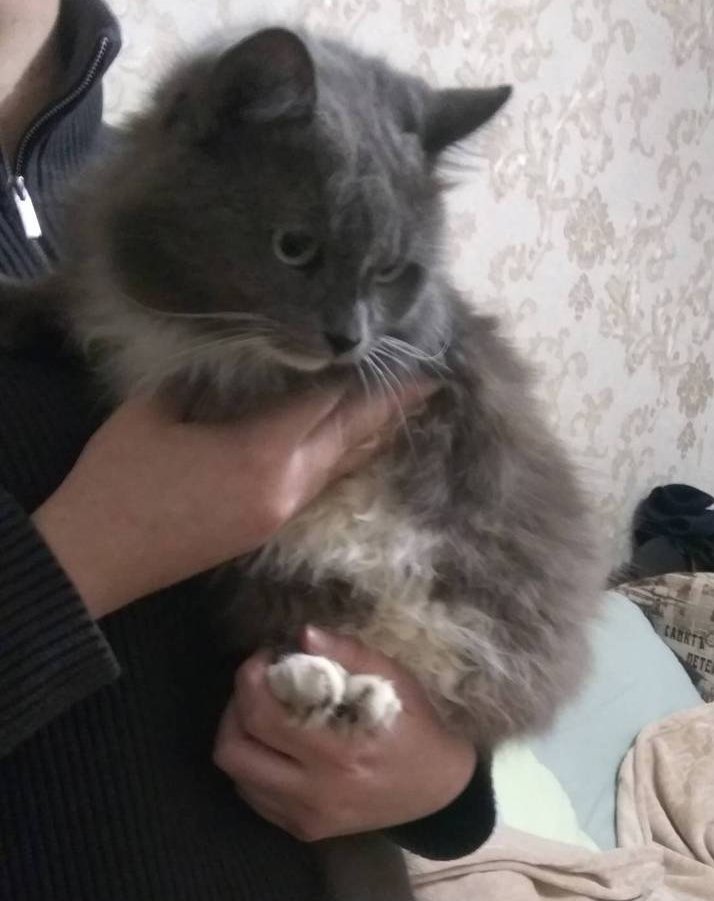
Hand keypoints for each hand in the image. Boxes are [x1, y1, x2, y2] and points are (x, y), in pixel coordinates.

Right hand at [32, 380, 434, 618]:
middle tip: (431, 373)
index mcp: (261, 453)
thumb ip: (205, 379)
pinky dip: (344, 454)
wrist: (95, 559)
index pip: (327, 399)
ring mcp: (281, 512)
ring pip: (341, 464)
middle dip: (391, 404)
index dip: (358, 368)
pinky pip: (321, 482)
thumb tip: (242, 352)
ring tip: (407, 403)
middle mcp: (286, 486)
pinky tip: (354, 440)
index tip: (393, 341)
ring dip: (374, 432)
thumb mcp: (154, 410)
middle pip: (351, 435)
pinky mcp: (268, 527)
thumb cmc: (117, 479)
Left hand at [212, 628, 476, 840]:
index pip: (263, 716)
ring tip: (260, 717)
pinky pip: (254, 798)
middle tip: (256, 688)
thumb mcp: (396, 682)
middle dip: (235, 708)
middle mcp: (317, 790)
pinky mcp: (304, 830)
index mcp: (341, 751)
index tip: (265, 660)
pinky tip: (274, 749)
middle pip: (234, 750)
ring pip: (236, 776)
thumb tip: (303, 634)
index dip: (250, 679)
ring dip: (238, 738)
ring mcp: (307, 816)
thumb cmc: (417, 730)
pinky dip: (252, 769)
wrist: (440, 792)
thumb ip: (351, 654)